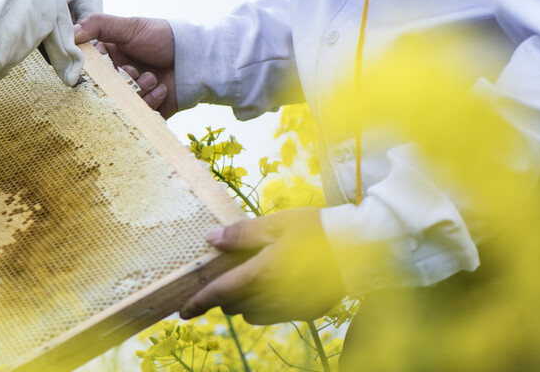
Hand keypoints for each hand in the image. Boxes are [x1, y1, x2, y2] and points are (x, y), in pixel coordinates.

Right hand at [74, 14, 176, 116]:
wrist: (196, 57)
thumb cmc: (163, 38)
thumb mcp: (129, 27)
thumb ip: (98, 25)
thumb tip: (70, 32)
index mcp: (110, 55)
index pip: (90, 67)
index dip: (95, 69)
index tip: (105, 66)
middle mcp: (119, 75)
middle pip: (105, 88)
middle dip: (121, 80)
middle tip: (134, 71)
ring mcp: (133, 93)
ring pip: (122, 102)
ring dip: (139, 90)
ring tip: (152, 78)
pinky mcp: (148, 110)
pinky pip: (140, 113)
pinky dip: (151, 100)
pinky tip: (162, 87)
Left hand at [180, 208, 345, 323]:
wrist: (358, 249)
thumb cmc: (315, 230)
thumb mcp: (275, 224)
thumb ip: (241, 234)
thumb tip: (211, 239)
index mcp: (261, 274)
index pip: (220, 294)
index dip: (198, 303)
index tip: (182, 311)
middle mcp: (271, 297)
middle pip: (233, 306)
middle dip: (225, 295)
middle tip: (228, 274)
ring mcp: (288, 308)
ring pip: (252, 315)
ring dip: (245, 302)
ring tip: (255, 277)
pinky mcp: (304, 312)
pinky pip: (274, 315)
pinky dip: (268, 305)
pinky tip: (278, 284)